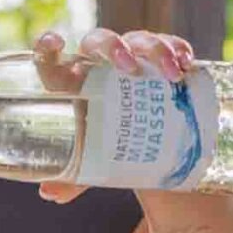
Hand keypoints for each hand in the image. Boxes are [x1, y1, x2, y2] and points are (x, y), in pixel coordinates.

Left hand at [31, 28, 195, 203]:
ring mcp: (128, 56)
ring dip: (154, 50)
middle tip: (130, 68)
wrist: (136, 138)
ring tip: (171, 73)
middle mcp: (96, 63)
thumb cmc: (101, 141)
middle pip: (99, 41)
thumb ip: (69, 177)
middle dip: (114, 48)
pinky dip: (177, 49)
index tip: (54, 42)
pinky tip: (186, 63)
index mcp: (69, 81)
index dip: (47, 46)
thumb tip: (51, 193)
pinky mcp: (156, 58)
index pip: (49, 57)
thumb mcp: (88, 159)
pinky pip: (167, 43)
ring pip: (137, 39)